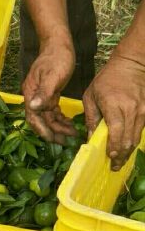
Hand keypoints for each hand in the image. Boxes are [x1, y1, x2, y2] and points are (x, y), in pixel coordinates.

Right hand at [22, 40, 77, 142]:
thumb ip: (43, 92)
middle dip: (52, 132)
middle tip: (65, 142)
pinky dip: (60, 119)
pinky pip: (53, 112)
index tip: (52, 139)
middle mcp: (34, 98)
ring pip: (48, 118)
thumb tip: (34, 107)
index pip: (33, 117)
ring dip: (58, 127)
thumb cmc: (56, 57)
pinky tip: (69, 123)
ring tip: (71, 134)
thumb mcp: (52, 75)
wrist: (58, 43)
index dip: (42, 130)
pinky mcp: (49, 96)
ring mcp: (41, 98)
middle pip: (40, 120)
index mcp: (31, 94)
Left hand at [83, 55, 144, 170]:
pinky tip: (127, 148)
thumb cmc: (107, 79)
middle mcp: (132, 110)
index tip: (110, 158)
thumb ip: (91, 118)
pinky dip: (133, 140)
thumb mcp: (91, 96)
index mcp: (115, 107)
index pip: (116, 133)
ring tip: (120, 161)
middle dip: (121, 155)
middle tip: (114, 167)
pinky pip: (141, 129)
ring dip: (128, 151)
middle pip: (128, 139)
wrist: (132, 63)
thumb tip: (90, 138)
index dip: (114, 147)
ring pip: (136, 136)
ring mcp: (143, 110)